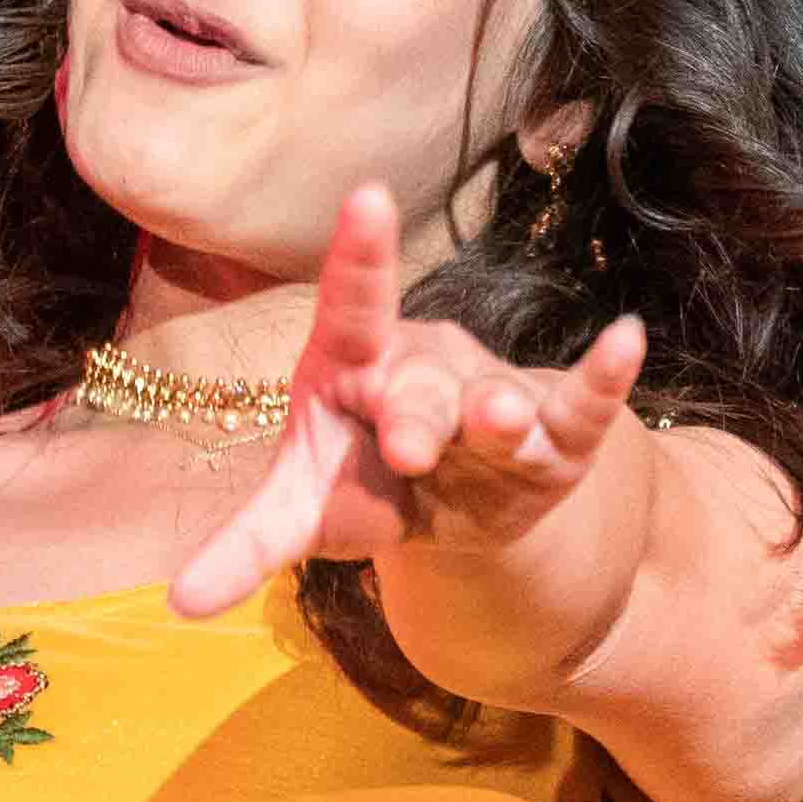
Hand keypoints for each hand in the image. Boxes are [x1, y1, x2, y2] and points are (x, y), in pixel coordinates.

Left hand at [160, 186, 653, 619]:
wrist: (450, 508)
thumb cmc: (363, 486)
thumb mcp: (305, 511)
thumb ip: (248, 544)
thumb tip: (177, 602)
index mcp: (354, 365)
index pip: (353, 303)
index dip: (362, 255)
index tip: (368, 199)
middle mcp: (425, 366)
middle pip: (421, 383)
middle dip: (418, 413)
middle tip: (407, 446)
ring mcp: (493, 395)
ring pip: (497, 397)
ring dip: (500, 409)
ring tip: (501, 418)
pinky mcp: (556, 435)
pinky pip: (583, 401)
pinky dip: (604, 378)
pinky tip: (625, 340)